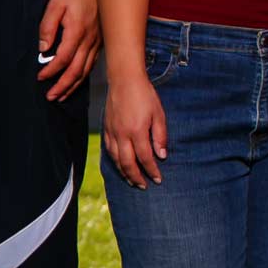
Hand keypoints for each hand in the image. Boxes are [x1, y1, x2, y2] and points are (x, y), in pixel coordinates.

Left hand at [38, 0, 101, 99]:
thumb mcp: (55, 4)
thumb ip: (47, 26)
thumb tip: (43, 48)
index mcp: (76, 31)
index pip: (63, 58)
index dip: (51, 70)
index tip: (40, 76)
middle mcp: (89, 41)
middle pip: (76, 70)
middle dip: (62, 86)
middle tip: (51, 96)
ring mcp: (96, 43)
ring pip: (86, 70)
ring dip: (73, 85)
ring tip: (62, 96)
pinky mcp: (100, 43)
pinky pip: (92, 64)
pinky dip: (83, 76)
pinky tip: (77, 81)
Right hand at [103, 74, 167, 188]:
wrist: (124, 80)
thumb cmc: (145, 95)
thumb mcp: (159, 114)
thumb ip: (160, 135)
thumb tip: (161, 155)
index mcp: (137, 131)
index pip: (145, 158)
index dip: (151, 171)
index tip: (158, 180)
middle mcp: (122, 135)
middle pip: (127, 163)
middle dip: (136, 177)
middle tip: (143, 186)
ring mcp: (112, 132)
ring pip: (116, 159)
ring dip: (124, 172)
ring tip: (132, 180)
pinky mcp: (106, 128)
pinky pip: (109, 150)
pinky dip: (115, 160)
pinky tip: (120, 164)